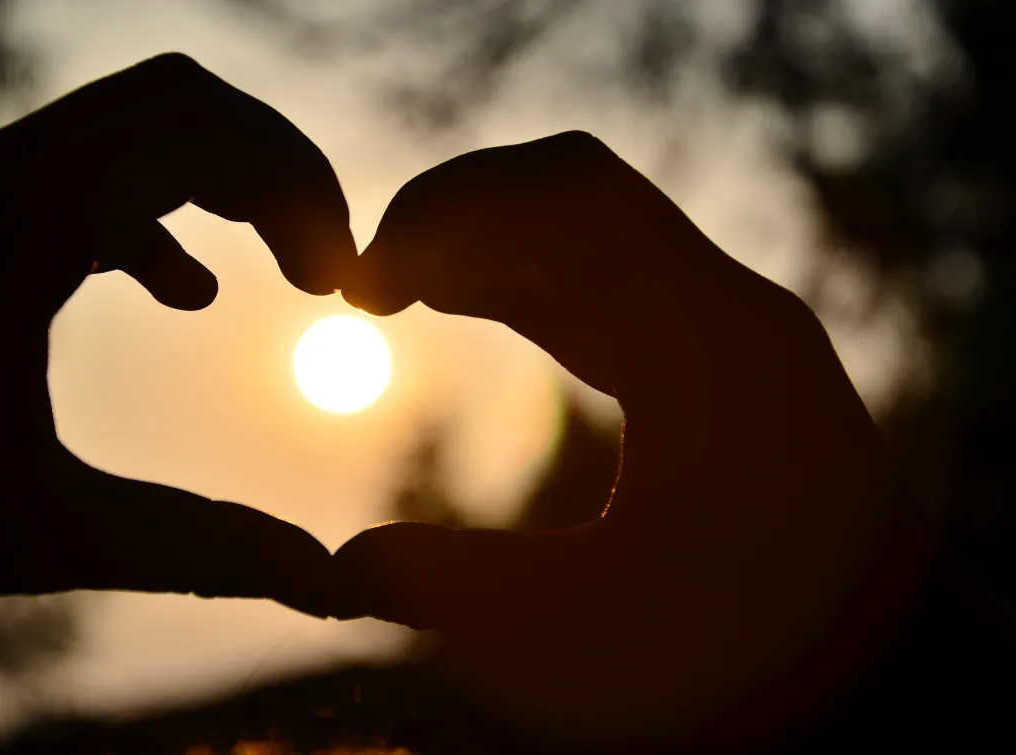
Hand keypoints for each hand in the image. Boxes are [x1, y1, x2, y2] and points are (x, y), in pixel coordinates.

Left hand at [0, 54, 353, 618]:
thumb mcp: (40, 534)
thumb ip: (199, 552)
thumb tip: (331, 585)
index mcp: (10, 230)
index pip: (199, 128)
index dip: (297, 185)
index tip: (340, 281)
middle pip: (179, 103)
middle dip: (276, 174)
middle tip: (329, 267)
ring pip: (134, 126)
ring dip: (226, 185)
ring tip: (287, 269)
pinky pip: (86, 172)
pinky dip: (162, 213)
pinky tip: (184, 294)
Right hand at [335, 133, 934, 748]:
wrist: (866, 659)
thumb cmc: (749, 650)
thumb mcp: (597, 632)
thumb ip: (462, 591)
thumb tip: (338, 571)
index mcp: (708, 344)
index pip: (568, 200)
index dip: (447, 212)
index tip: (362, 278)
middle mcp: (722, 306)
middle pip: (573, 190)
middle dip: (456, 215)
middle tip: (366, 280)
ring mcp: (719, 320)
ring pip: (582, 224)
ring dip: (483, 240)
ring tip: (393, 289)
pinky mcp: (705, 345)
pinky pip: (600, 268)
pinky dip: (519, 271)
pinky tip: (457, 299)